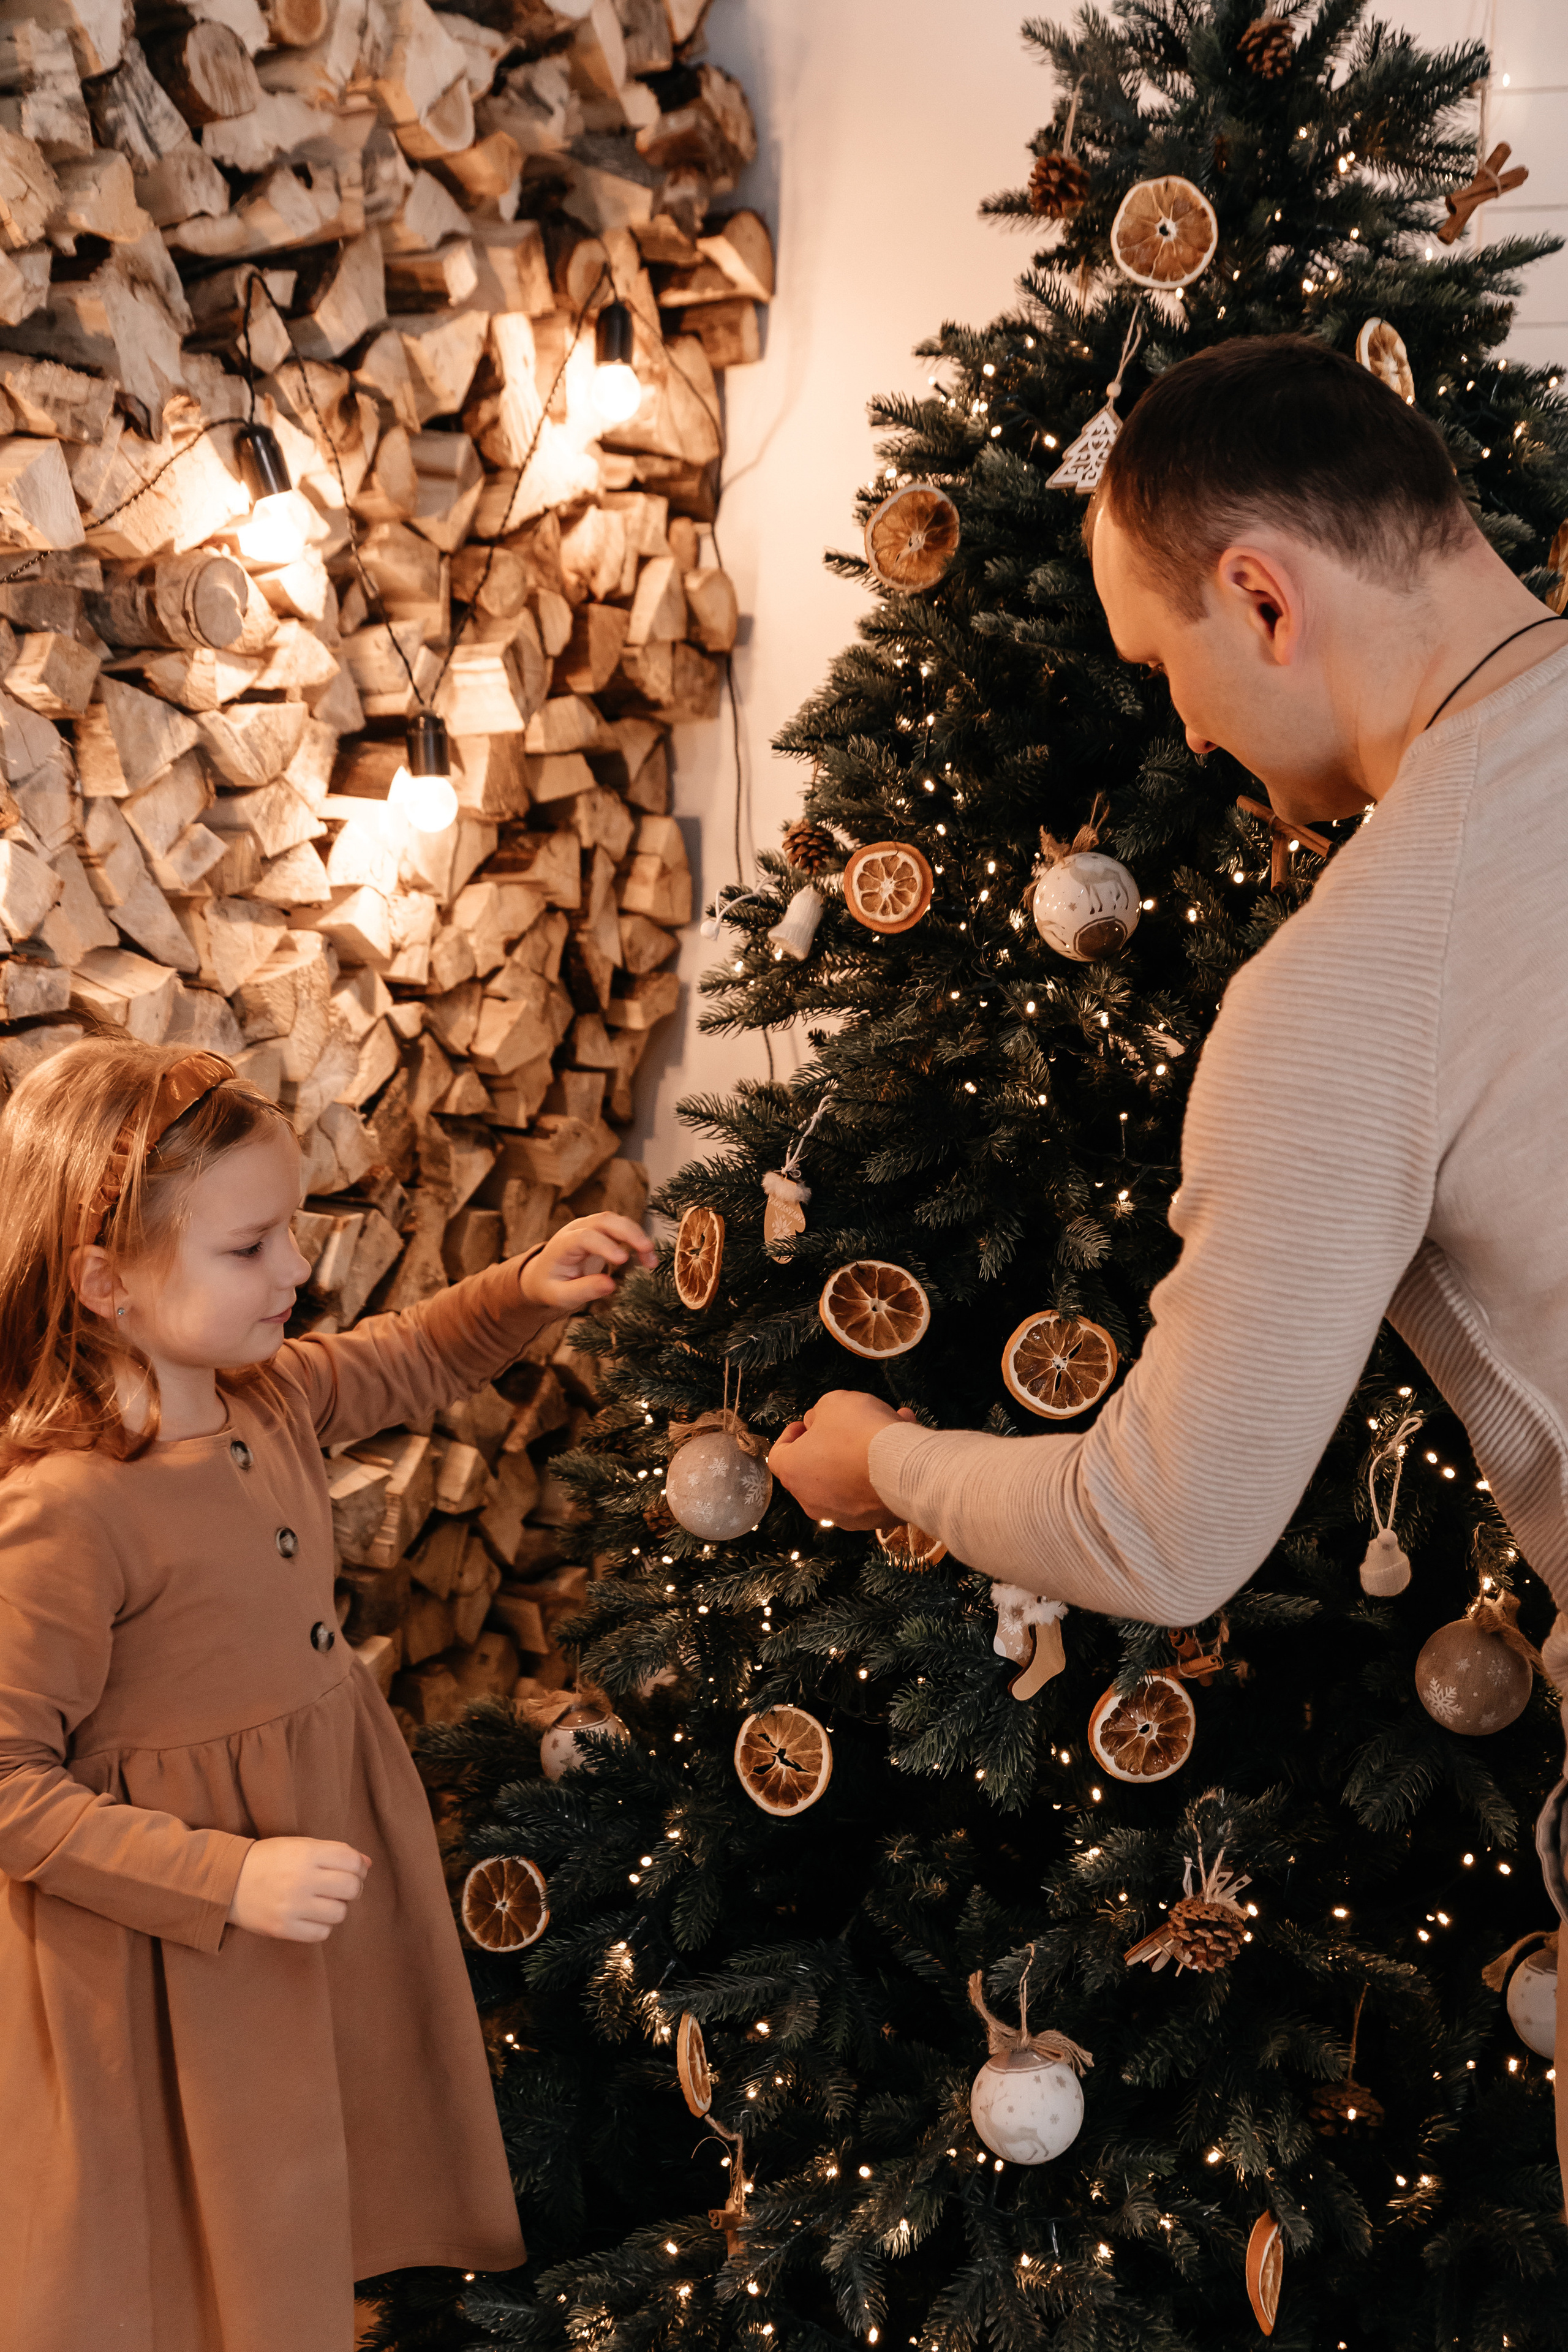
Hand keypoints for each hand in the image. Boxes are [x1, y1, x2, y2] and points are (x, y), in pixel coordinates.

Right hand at [226, 1837, 371, 1942]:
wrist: (228, 1881)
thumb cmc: (269, 1860)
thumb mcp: (300, 1845)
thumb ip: (334, 1852)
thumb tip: (367, 1864)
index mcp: (306, 1853)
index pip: (352, 1861)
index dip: (358, 1866)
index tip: (352, 1870)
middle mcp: (301, 1879)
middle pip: (351, 1888)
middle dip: (352, 1888)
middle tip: (340, 1888)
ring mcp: (292, 1906)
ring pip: (339, 1913)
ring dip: (337, 1908)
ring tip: (322, 1902)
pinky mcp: (283, 1929)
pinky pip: (321, 1933)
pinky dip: (322, 1926)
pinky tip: (311, 1916)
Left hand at [520, 1214, 655, 1310]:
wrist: (544, 1274)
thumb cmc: (551, 1285)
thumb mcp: (561, 1295)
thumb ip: (584, 1290)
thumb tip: (611, 1285)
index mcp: (562, 1244)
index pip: (584, 1237)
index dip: (604, 1245)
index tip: (622, 1260)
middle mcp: (577, 1229)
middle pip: (604, 1220)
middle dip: (628, 1232)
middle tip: (647, 1249)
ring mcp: (590, 1227)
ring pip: (617, 1221)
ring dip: (637, 1236)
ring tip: (652, 1260)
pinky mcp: (602, 1232)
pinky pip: (623, 1230)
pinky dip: (637, 1241)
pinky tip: (648, 1259)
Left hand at [767, 1390, 917, 1529]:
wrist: (903, 1470)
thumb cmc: (858, 1433)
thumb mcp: (834, 1403)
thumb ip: (819, 1414)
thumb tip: (817, 1424)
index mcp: (793, 1472)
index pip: (778, 1455)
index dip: (790, 1435)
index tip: (806, 1424)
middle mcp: (812, 1500)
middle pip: (814, 1469)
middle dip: (830, 1444)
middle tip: (847, 1426)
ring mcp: (842, 1515)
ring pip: (846, 1479)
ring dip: (860, 1456)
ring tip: (885, 1431)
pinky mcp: (871, 1521)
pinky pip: (870, 1491)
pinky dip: (879, 1472)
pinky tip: (899, 1450)